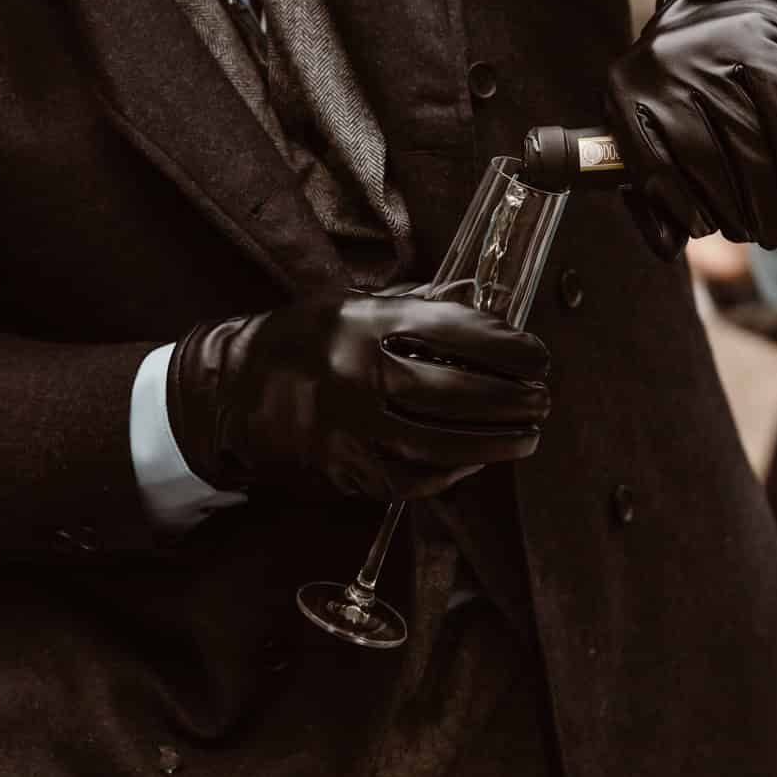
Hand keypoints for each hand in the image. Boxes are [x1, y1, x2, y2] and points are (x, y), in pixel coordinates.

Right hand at [167, 289, 550, 501]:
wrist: (234, 390)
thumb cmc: (305, 339)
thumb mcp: (356, 303)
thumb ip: (420, 303)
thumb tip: (482, 298)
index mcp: (364, 323)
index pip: (456, 332)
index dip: (507, 346)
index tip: (536, 355)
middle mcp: (358, 376)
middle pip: (458, 393)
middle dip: (512, 398)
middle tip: (542, 397)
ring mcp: (351, 429)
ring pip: (444, 444)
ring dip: (497, 442)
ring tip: (527, 433)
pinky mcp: (347, 469)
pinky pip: (416, 478)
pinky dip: (455, 470)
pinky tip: (479, 459)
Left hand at [605, 0, 776, 257]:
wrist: (719, 12)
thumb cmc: (680, 89)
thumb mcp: (650, 126)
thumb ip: (653, 189)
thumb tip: (669, 249)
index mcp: (625, 92)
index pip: (652, 164)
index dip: (682, 206)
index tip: (706, 231)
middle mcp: (664, 68)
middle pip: (704, 156)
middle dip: (736, 209)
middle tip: (757, 236)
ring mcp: (712, 54)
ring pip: (747, 139)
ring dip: (770, 195)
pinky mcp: (760, 47)